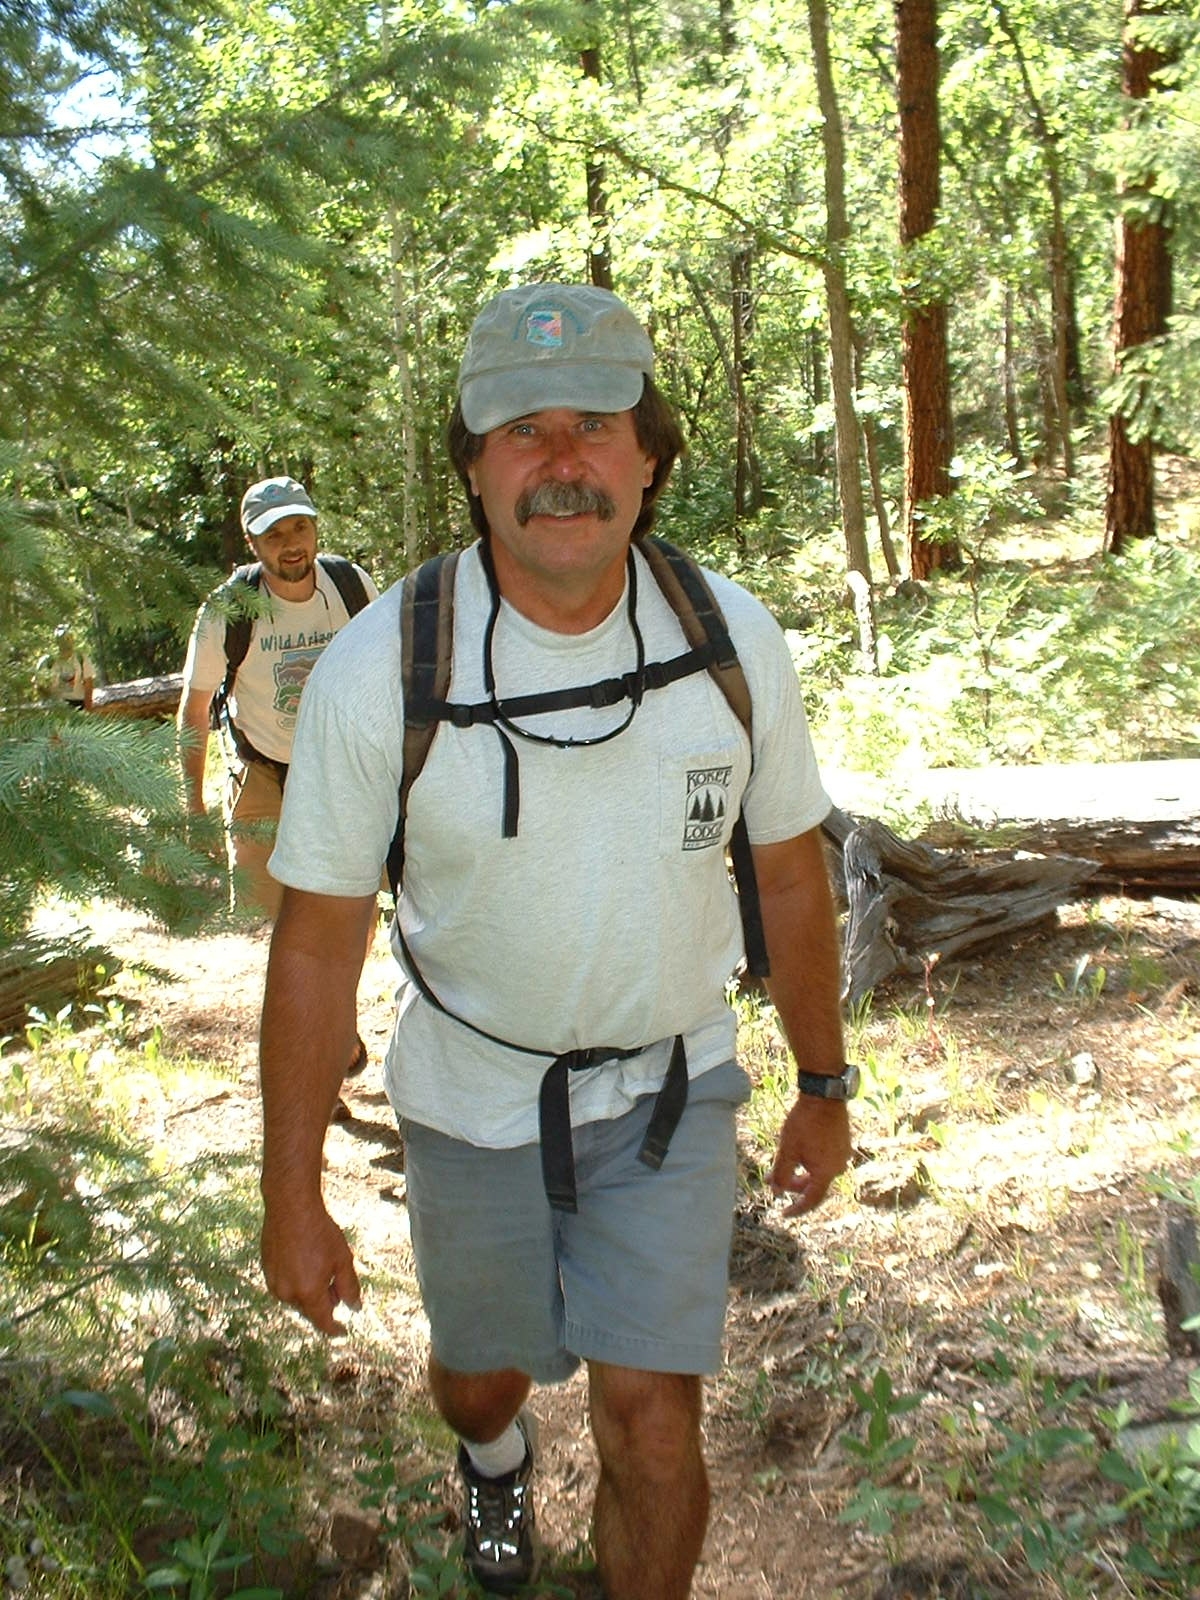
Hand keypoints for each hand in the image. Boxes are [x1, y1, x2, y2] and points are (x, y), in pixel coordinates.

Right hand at [261, 1202, 361, 1335]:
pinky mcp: (266, 1270)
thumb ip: (349, 1288)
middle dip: (323, 1303)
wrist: (291, 1207)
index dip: (335, 1329)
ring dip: (308, 1291)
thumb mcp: (343, 1260)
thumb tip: (354, 1308)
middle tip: (335, 1283)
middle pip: (309, 1309)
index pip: (323, 1322)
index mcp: (308, 1293)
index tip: (343, 1331)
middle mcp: (287, 1293)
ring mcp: (273, 1282)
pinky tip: (304, 1260)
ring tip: (319, 1265)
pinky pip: (284, 1285)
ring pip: (296, 1297)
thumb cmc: (320, 1232)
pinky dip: (296, 1280)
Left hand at [770, 1096, 851, 1216]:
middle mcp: (838, 1167)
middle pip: (814, 1185)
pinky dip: (811, 1163)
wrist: (824, 1096)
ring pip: (819, 1172)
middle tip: (772, 1180)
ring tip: (782, 1165)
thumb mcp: (787, 1150)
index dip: (796, 1209)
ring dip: (800, 1173)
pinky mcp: (843, 1143)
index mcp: (826, 1173)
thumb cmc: (804, 1123)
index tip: (783, 1214)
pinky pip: (826, 1160)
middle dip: (793, 1186)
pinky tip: (798, 1153)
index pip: (811, 1200)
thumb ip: (781, 1174)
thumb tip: (775, 1193)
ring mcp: (843, 1154)